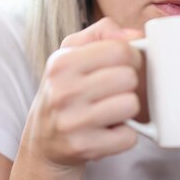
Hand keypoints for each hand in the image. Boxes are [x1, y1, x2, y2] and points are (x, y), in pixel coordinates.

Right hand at [21, 17, 143, 170]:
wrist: (44, 142)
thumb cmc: (66, 89)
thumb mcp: (73, 52)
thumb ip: (103, 32)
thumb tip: (135, 35)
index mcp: (62, 63)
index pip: (120, 50)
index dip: (132, 57)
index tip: (126, 65)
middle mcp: (62, 92)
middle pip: (129, 77)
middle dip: (128, 84)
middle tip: (114, 91)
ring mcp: (71, 122)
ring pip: (131, 105)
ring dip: (127, 110)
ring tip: (110, 110)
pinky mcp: (83, 148)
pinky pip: (128, 137)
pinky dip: (124, 136)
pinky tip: (107, 132)